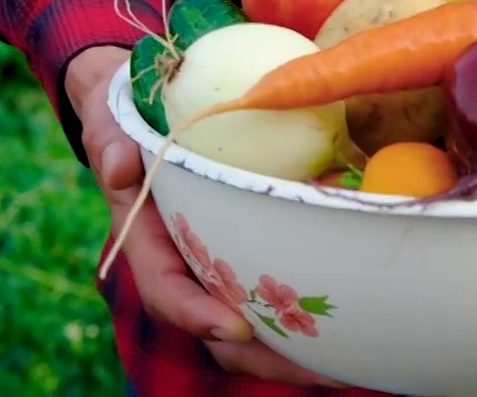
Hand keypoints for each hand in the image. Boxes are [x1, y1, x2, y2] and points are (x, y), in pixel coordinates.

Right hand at [66, 46, 346, 387]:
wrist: (147, 107)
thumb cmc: (128, 117)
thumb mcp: (111, 123)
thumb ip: (110, 143)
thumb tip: (119, 165)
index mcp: (149, 243)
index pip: (168, 291)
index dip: (197, 314)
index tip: (235, 326)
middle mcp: (190, 263)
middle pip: (224, 327)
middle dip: (268, 354)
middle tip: (321, 369)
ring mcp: (225, 261)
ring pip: (261, 320)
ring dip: (302, 346)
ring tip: (354, 359)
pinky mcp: (257, 246)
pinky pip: (286, 281)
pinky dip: (321, 300)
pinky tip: (367, 311)